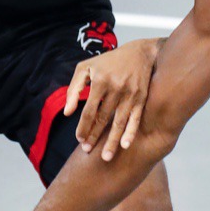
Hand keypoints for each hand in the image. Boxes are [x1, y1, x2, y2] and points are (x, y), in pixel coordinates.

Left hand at [63, 38, 162, 160]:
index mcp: (100, 81)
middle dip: (94, 137)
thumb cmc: (109, 61)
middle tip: (87, 151)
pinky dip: (131, 132)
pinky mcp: (142, 98)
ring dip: (112, 141)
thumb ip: (74, 88)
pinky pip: (136, 118)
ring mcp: (130, 94)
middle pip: (103, 119)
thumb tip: (68, 113)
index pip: (89, 111)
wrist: (141, 52)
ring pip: (119, 122)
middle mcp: (116, 88)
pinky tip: (125, 145)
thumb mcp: (86, 68)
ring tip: (106, 157)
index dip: (83, 127)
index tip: (79, 139)